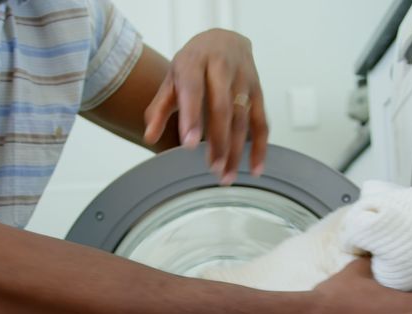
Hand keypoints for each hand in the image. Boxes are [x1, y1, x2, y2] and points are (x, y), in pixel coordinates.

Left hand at [143, 29, 268, 184]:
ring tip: (226, 175)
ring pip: (242, 118)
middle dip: (218, 140)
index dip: (191, 117)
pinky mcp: (258, 91)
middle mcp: (221, 68)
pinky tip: (255, 168)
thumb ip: (160, 108)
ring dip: (236, 150)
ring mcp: (243, 79)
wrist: (224, 39)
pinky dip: (260, 147)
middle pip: (222, 108)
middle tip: (212, 167)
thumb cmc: (194, 63)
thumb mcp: (172, 78)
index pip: (193, 90)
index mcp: (194, 62)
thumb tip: (149, 136)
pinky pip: (261, 122)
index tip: (188, 144)